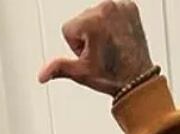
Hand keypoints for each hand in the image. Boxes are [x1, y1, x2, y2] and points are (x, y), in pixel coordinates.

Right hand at [38, 1, 153, 96]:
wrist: (137, 79)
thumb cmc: (113, 76)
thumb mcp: (81, 73)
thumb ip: (58, 68)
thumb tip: (42, 75)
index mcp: (92, 22)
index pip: (68, 29)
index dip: (76, 47)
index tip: (90, 55)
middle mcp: (107, 9)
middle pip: (81, 20)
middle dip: (87, 37)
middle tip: (101, 53)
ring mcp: (121, 7)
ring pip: (96, 15)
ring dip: (100, 30)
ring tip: (110, 46)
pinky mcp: (131, 8)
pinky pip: (113, 11)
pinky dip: (114, 23)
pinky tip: (118, 38)